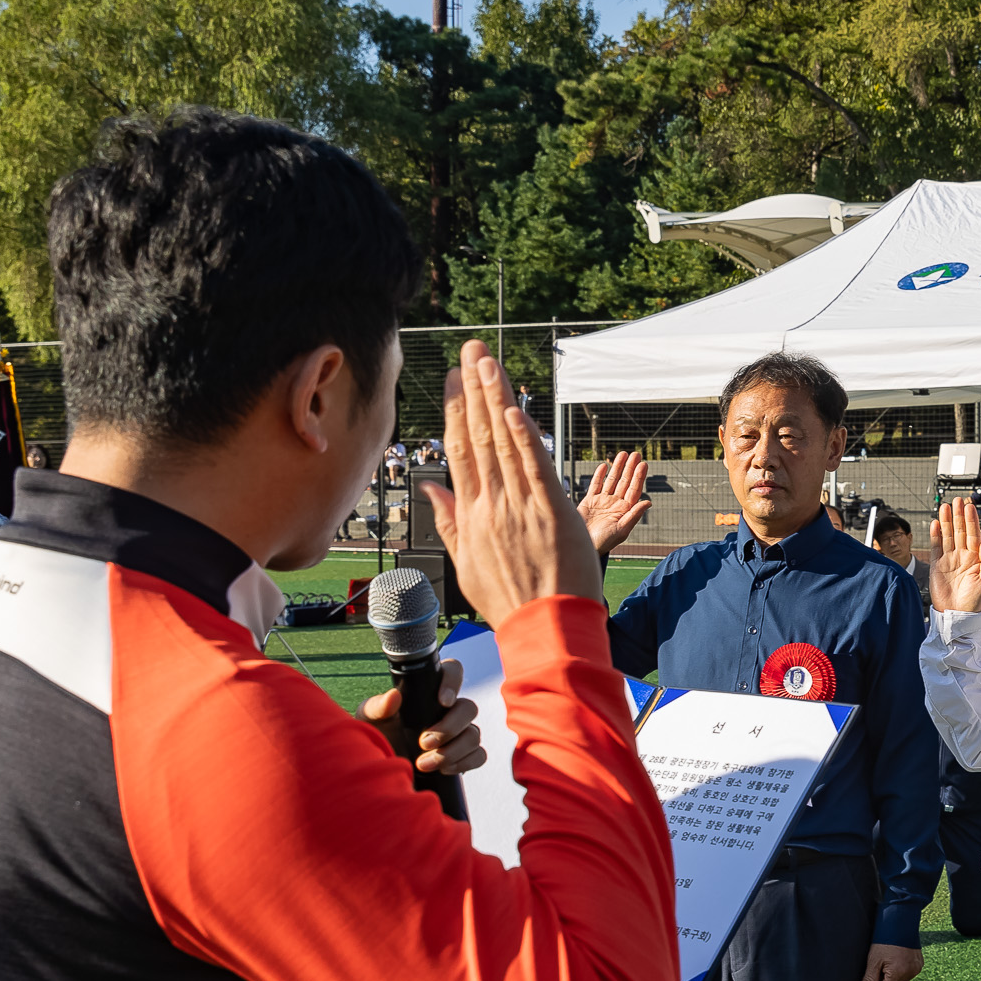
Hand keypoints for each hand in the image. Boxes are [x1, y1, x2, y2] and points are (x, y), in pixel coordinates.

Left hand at [360, 657, 486, 775]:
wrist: (379, 768)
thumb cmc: (374, 736)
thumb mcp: (368, 720)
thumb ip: (377, 707)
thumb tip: (393, 696)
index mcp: (428, 692)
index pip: (453, 671)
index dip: (453, 682)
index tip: (443, 701)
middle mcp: (448, 710)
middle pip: (469, 708)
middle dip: (449, 728)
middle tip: (424, 743)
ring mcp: (459, 733)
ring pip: (474, 734)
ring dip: (452, 751)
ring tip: (424, 764)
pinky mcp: (463, 756)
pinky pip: (479, 755)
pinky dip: (464, 763)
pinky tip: (443, 770)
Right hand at [424, 342, 601, 622]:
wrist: (545, 629)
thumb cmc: (511, 600)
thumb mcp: (468, 564)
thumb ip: (449, 522)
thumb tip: (430, 488)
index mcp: (471, 515)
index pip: (460, 451)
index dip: (457, 411)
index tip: (455, 380)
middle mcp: (491, 505)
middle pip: (478, 437)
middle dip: (473, 390)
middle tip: (471, 351)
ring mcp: (519, 508)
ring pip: (503, 445)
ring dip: (495, 399)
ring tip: (488, 362)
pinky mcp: (550, 513)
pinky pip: (533, 468)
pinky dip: (523, 438)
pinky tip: (513, 408)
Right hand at [577, 451, 650, 554]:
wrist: (584, 547)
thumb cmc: (604, 542)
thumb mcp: (621, 530)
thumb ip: (634, 515)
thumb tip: (649, 502)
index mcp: (625, 510)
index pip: (634, 489)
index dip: (639, 477)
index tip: (643, 464)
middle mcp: (615, 504)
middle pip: (625, 482)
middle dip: (630, 468)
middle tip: (636, 453)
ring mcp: (602, 502)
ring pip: (611, 481)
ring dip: (617, 467)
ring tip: (623, 454)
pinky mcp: (589, 502)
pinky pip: (595, 485)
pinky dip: (599, 475)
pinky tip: (604, 465)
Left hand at [858, 943, 923, 980]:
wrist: (900, 919)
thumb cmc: (884, 938)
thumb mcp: (873, 959)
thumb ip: (869, 980)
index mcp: (899, 974)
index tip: (875, 970)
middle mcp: (911, 973)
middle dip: (885, 979)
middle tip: (882, 962)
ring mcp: (917, 968)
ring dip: (893, 974)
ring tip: (890, 957)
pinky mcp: (920, 963)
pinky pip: (907, 973)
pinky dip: (901, 968)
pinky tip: (898, 955)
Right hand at [928, 497, 980, 612]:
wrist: (957, 615)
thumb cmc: (974, 601)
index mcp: (976, 558)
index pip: (974, 535)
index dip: (972, 520)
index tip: (970, 507)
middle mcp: (963, 556)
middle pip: (960, 531)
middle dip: (959, 515)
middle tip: (958, 500)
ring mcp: (949, 560)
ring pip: (947, 536)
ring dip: (946, 521)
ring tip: (945, 506)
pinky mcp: (938, 566)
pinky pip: (936, 547)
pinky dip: (935, 535)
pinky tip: (936, 524)